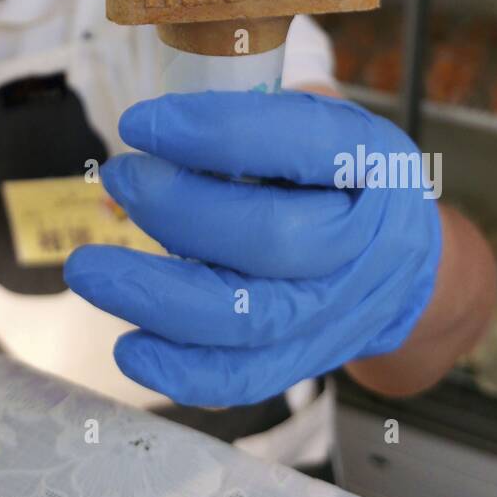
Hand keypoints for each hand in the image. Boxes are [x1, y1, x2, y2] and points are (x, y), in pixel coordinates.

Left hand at [64, 90, 441, 407]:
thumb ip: (249, 119)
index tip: (140, 122)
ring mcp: (335, 309)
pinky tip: (129, 348)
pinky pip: (245, 377)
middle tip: (120, 177)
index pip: (296, 144)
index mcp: (365, 160)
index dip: (214, 133)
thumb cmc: (338, 175)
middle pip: (270, 238)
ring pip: (248, 318)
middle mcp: (360, 241)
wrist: (406, 262)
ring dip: (158, 297)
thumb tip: (151, 129)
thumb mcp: (316, 122)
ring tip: (90, 268)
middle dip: (178, 209)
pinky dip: (183, 371)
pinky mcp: (306, 357)